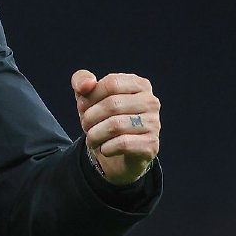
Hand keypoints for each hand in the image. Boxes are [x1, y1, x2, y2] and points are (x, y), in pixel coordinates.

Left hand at [72, 70, 160, 184]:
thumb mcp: (88, 96)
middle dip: (90, 117)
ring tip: (92, 138)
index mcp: (139, 84)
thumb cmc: (103, 119)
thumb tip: (86, 84)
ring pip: (116, 126)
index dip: (90, 97)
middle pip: (112, 105)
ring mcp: (154, 124)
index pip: (111, 83)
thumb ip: (81, 80)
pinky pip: (123, 144)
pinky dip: (106, 148)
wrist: (116, 155)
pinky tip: (105, 149)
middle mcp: (151, 102)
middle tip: (85, 126)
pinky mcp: (151, 145)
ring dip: (95, 135)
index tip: (83, 108)